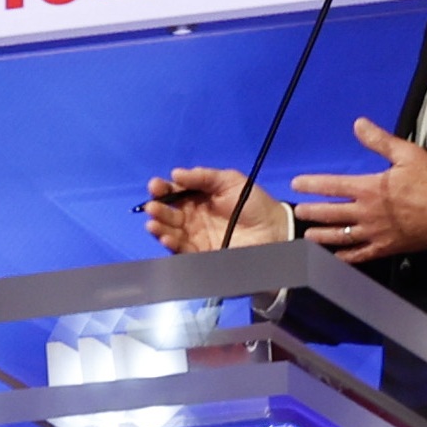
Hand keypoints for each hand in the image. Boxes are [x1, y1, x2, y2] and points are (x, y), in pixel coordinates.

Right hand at [141, 166, 295, 255]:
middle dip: (158, 209)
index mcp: (198, 198)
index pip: (174, 193)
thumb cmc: (253, 202)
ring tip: (153, 224)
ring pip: (171, 232)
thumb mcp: (229, 180)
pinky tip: (166, 237)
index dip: (163, 189)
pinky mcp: (201, 253)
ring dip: (160, 228)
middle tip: (153, 206)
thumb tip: (176, 174)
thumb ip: (203, 176)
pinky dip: (171, 244)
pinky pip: (182, 250)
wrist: (273, 228)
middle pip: (169, 213)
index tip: (155, 186)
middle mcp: (193, 218)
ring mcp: (196, 236)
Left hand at [287, 120, 426, 265]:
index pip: (332, 186)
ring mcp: (373, 233)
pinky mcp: (384, 248)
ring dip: (322, 236)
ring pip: (340, 237)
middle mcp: (366, 213)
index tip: (297, 184)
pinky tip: (335, 257)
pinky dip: (345, 257)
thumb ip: (379, 140)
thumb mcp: (406, 154)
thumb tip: (359, 124)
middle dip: (312, 212)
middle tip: (299, 212)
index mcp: (369, 189)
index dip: (312, 184)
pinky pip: (360, 255)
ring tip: (309, 235)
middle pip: (331, 214)